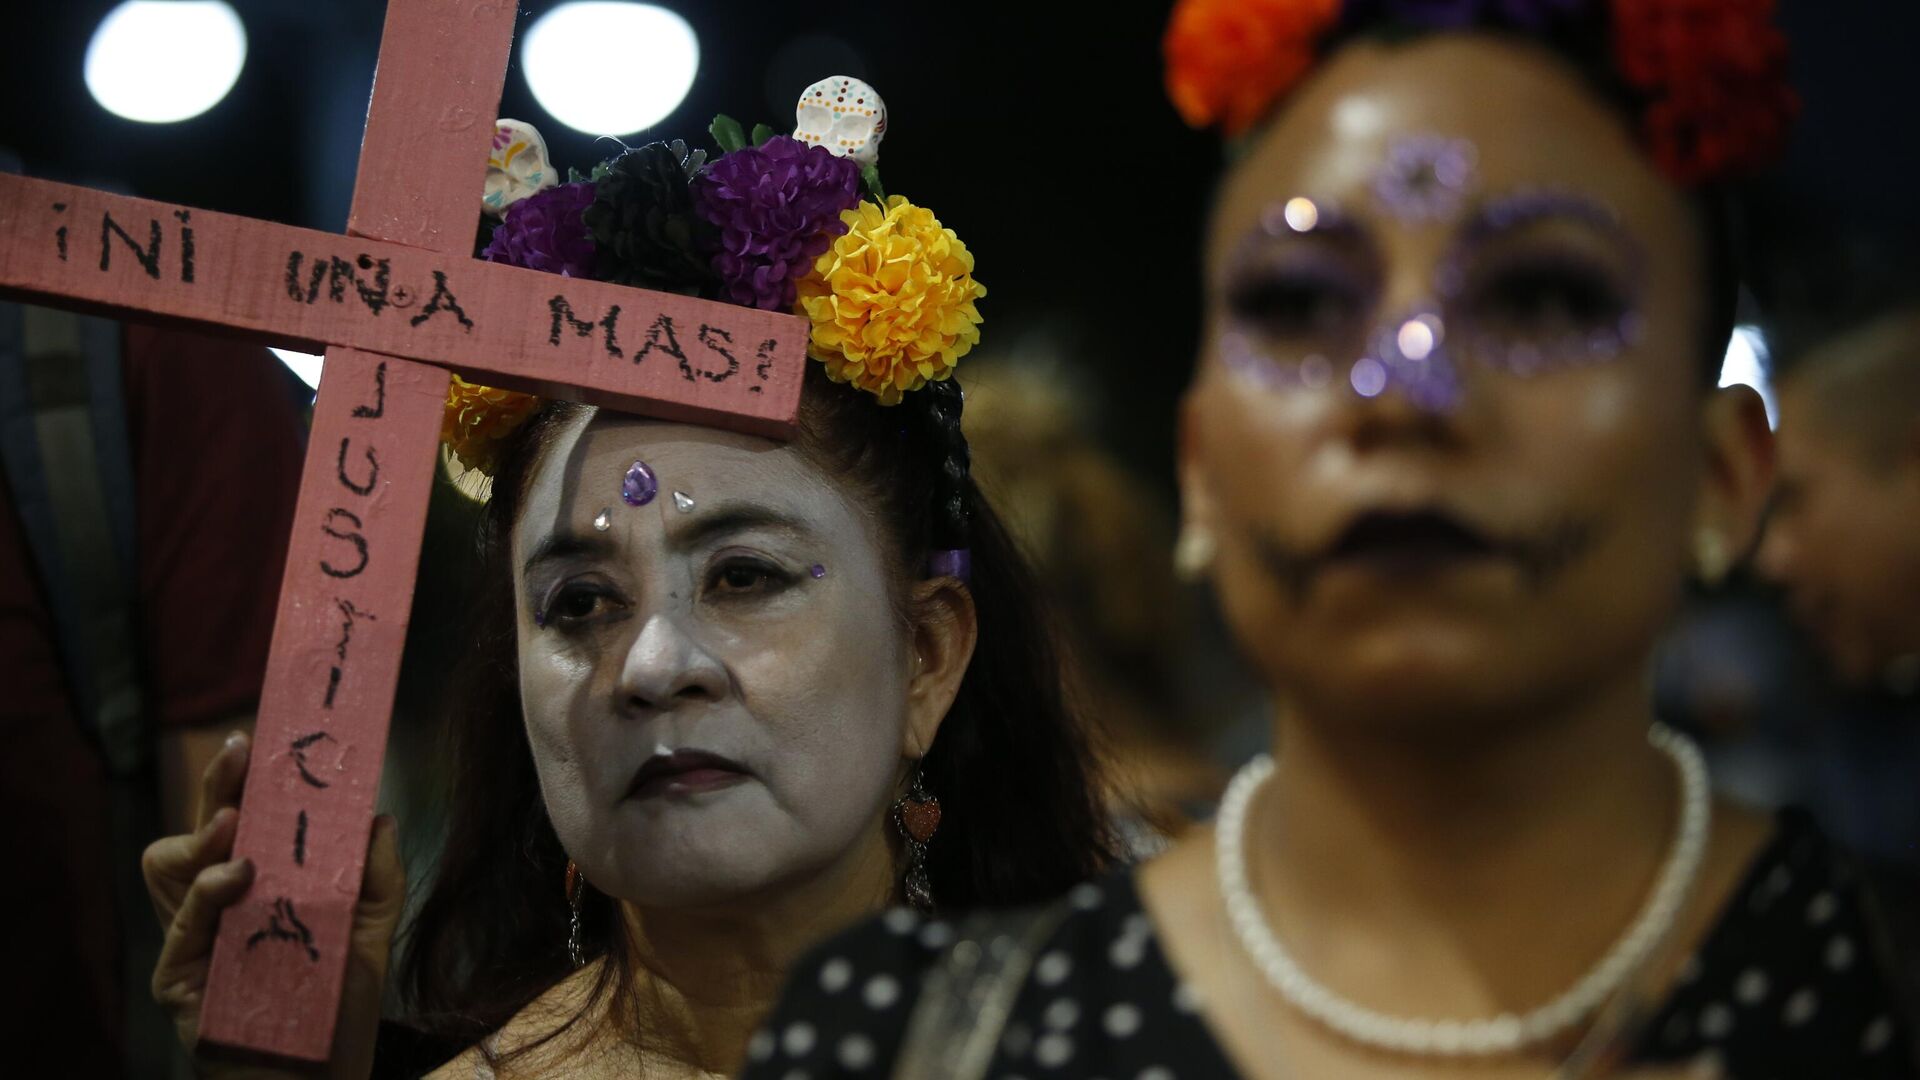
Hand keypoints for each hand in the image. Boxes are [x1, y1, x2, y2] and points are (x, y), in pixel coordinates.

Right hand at [141, 731, 407, 1077]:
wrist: (322, 1077)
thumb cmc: (341, 1008)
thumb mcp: (371, 932)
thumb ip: (377, 876)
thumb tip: (378, 815)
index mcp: (258, 886)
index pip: (239, 820)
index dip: (241, 781)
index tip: (261, 739)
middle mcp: (219, 906)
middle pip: (199, 828)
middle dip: (217, 786)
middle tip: (242, 755)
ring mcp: (195, 941)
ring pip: (170, 867)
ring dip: (204, 835)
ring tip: (236, 820)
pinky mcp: (181, 980)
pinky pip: (179, 927)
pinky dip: (207, 894)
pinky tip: (237, 875)